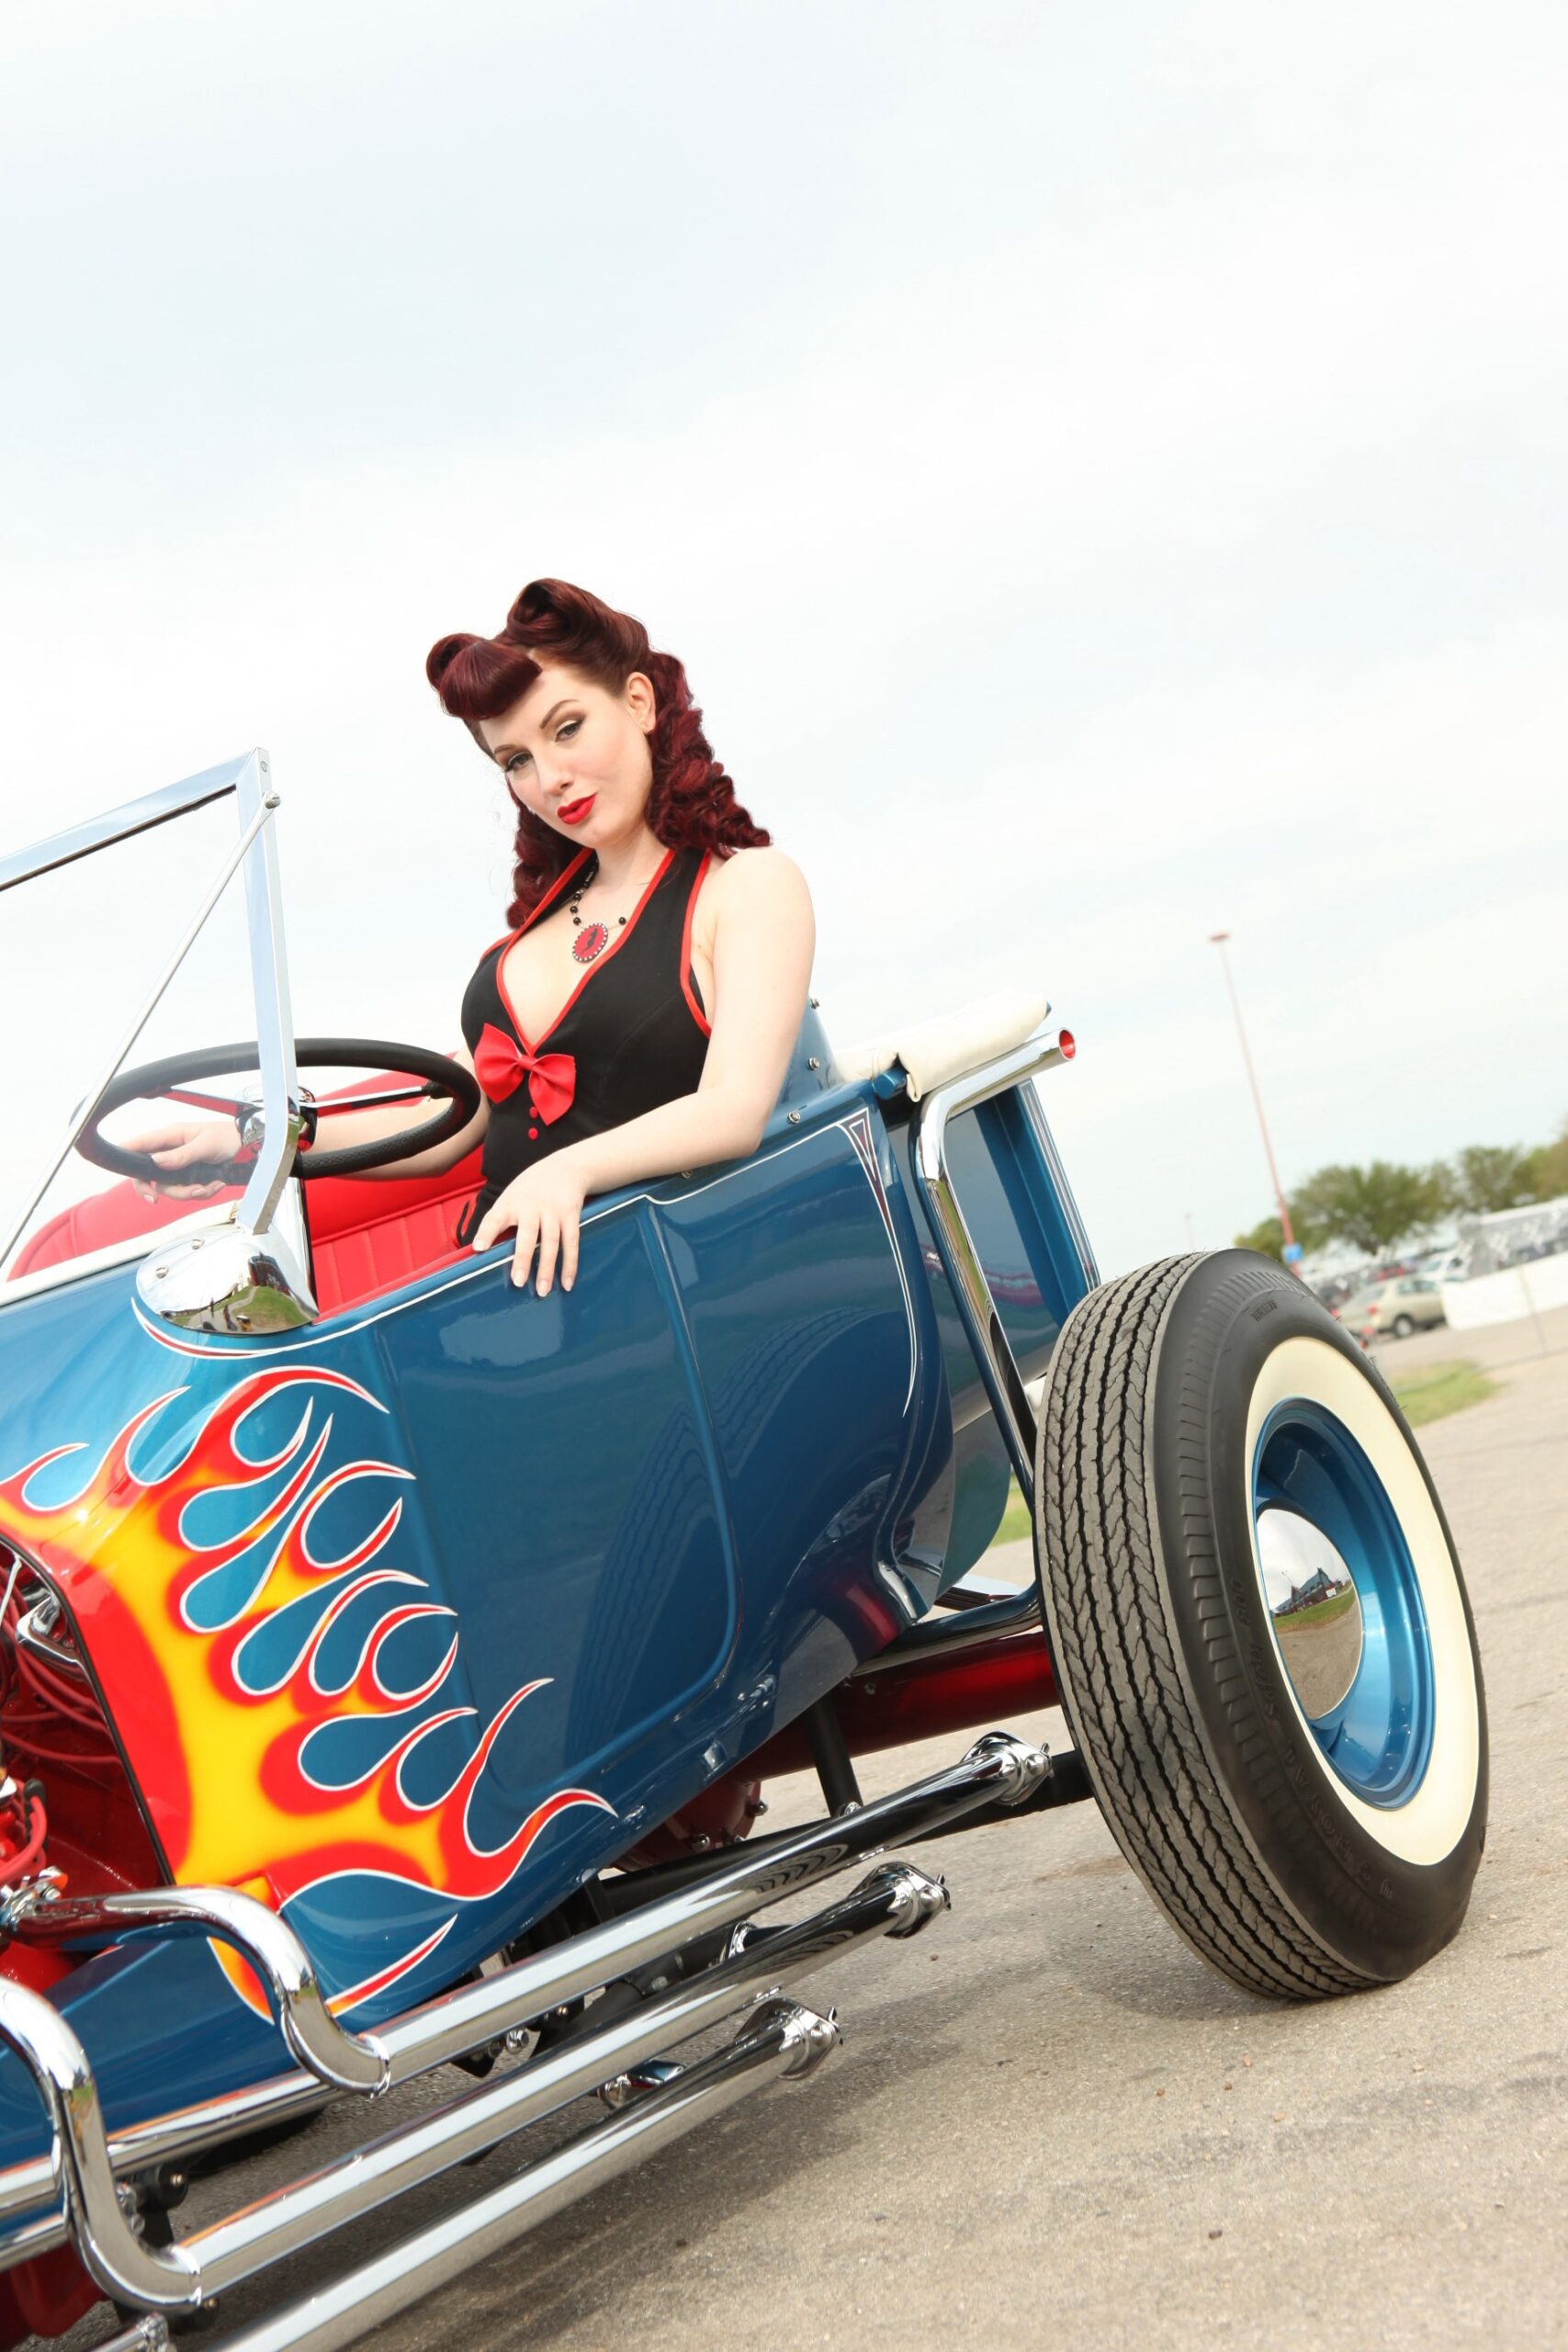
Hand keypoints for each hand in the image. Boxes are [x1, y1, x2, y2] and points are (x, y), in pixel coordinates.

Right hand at [120, 1117, 242, 1202]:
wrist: (248, 1147)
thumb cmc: (226, 1137)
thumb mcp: (204, 1145)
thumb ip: (181, 1155)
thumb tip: (156, 1162)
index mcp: (170, 1137)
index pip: (139, 1145)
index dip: (124, 1155)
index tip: (118, 1167)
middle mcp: (170, 1153)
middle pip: (147, 1175)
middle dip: (153, 1189)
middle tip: (155, 1200)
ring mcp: (179, 1167)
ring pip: (170, 1189)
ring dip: (190, 1192)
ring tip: (210, 1186)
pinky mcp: (191, 1178)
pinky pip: (188, 1192)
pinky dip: (204, 1192)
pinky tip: (217, 1184)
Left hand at [470, 1156, 585, 1294]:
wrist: (566, 1167)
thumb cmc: (531, 1188)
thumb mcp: (511, 1196)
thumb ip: (499, 1220)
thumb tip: (481, 1251)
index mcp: (511, 1202)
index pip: (495, 1218)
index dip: (486, 1233)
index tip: (479, 1249)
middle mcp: (531, 1206)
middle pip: (527, 1234)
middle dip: (522, 1258)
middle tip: (518, 1281)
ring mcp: (553, 1211)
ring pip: (551, 1242)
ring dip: (547, 1268)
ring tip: (542, 1291)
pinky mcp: (571, 1215)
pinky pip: (571, 1242)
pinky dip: (570, 1264)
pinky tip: (566, 1282)